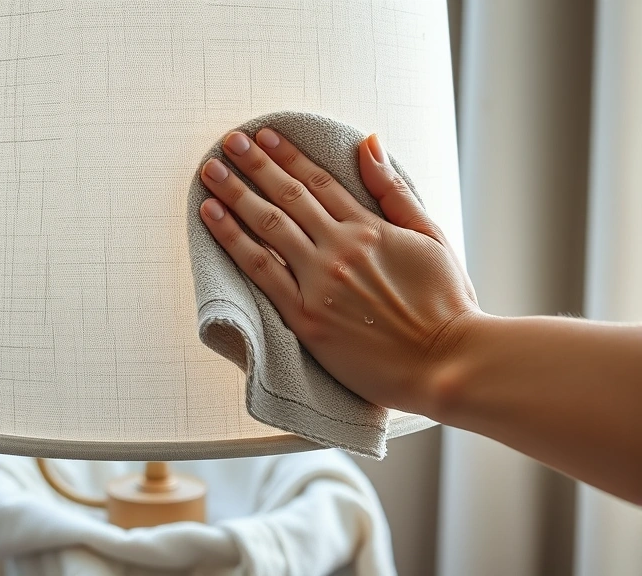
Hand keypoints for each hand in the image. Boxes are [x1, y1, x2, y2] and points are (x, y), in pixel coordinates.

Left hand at [199, 128, 480, 414]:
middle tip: (228, 142)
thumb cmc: (446, 305)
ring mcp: (319, 282)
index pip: (319, 182)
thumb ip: (394, 192)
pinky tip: (212, 217)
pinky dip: (233, 240)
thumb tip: (368, 143)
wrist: (447, 364)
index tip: (265, 136)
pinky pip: (259, 271)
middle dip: (254, 165)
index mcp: (370, 229)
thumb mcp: (431, 237)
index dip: (288, 156)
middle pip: (288, 197)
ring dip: (235, 194)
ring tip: (210, 172)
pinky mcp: (305, 318)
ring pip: (268, 226)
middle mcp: (340, 249)